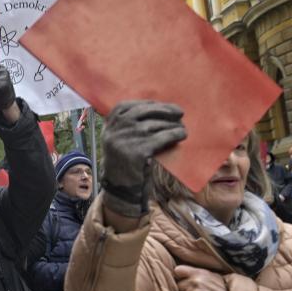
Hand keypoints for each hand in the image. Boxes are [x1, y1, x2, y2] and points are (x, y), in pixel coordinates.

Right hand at [101, 100, 185, 217]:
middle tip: (179, 112)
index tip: (163, 106)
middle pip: (143, 111)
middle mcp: (115, 130)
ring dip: (172, 124)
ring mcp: (126, 140)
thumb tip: (157, 108)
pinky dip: (174, 134)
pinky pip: (162, 137)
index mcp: (109, 124)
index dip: (149, 104)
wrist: (121, 186)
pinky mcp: (138, 151)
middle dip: (164, 110)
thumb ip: (127, 124)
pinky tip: (182, 135)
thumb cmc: (124, 160)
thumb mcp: (118, 139)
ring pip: (155, 124)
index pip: (128, 105)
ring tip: (182, 127)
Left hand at [174, 265, 228, 290]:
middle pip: (179, 285)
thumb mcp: (213, 276)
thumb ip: (199, 274)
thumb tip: (187, 275)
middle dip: (184, 290)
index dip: (179, 276)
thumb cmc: (224, 290)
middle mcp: (194, 281)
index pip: (178, 270)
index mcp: (198, 273)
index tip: (182, 280)